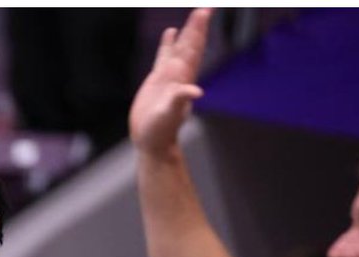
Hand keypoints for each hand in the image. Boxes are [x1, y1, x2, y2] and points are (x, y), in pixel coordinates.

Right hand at [129, 8, 211, 156]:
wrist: (152, 142)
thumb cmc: (160, 131)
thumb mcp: (170, 115)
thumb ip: (180, 101)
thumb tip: (196, 91)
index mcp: (181, 78)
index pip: (192, 49)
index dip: (198, 30)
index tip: (205, 11)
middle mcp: (178, 74)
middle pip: (190, 44)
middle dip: (198, 25)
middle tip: (206, 7)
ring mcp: (169, 76)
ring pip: (180, 47)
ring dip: (188, 30)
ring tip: (195, 13)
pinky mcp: (157, 80)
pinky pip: (164, 55)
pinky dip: (168, 43)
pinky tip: (170, 32)